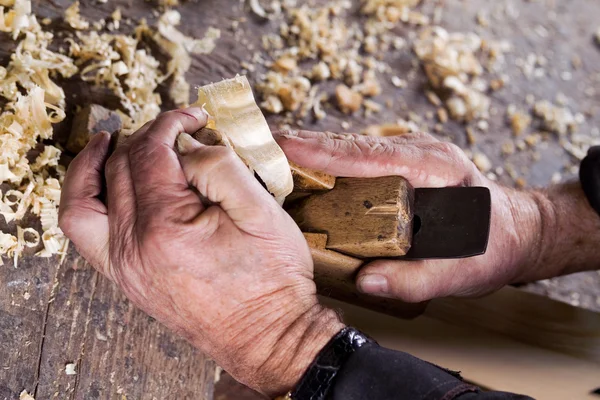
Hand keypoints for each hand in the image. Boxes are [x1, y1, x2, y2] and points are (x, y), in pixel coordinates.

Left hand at [59, 109, 342, 395]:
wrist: (268, 336)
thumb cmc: (271, 279)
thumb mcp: (261, 211)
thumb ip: (220, 166)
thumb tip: (190, 146)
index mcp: (166, 227)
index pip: (150, 151)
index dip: (171, 122)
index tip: (194, 116)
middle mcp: (132, 248)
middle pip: (120, 167)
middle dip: (148, 137)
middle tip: (179, 131)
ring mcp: (123, 267)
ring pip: (88, 198)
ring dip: (99, 163)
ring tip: (111, 142)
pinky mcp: (125, 278)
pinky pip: (85, 232)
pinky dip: (87, 199)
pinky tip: (104, 185)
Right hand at [275, 130, 547, 301]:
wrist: (515, 230)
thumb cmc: (495, 245)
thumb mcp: (467, 271)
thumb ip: (419, 279)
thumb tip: (366, 282)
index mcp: (435, 168)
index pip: (368, 155)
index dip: (323, 152)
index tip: (284, 147)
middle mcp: (417, 153)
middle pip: (350, 145)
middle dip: (304, 146)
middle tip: (260, 150)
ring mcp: (406, 155)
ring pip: (349, 149)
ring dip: (309, 152)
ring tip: (268, 158)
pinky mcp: (397, 165)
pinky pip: (354, 160)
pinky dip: (323, 163)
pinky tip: (299, 171)